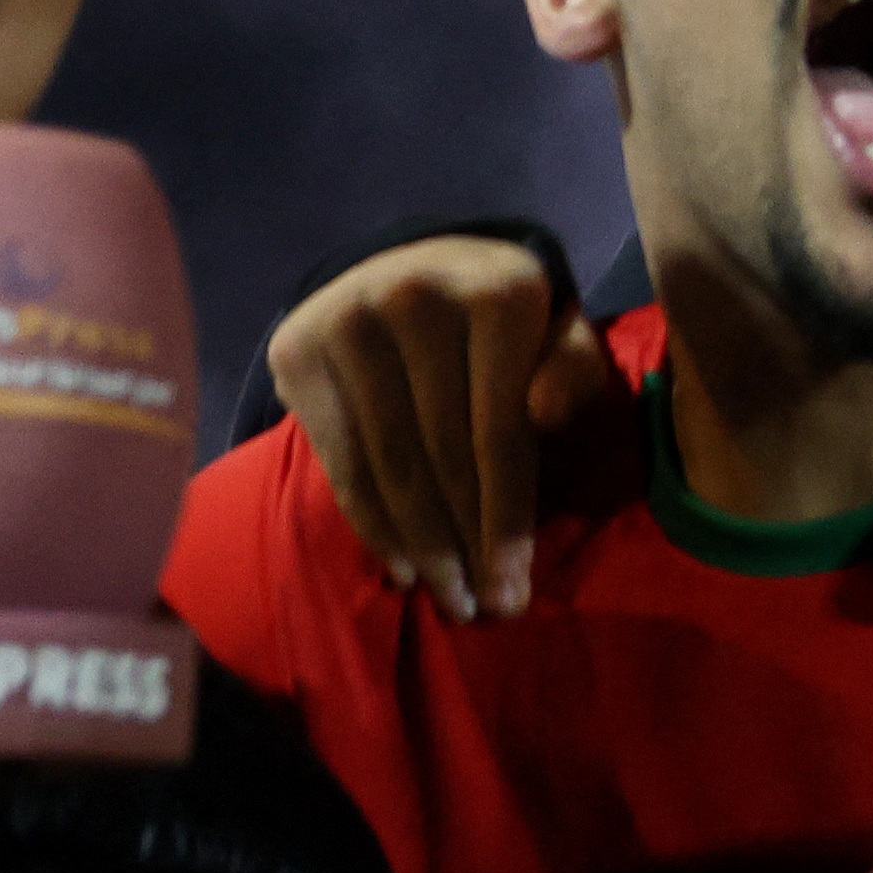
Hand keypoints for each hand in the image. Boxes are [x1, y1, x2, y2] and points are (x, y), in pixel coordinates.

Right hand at [265, 233, 621, 621]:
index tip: (513, 590)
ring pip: (389, 466)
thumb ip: (573, 369)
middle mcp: (417, 297)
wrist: (415, 263)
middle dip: (465, 546)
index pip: (500, 433)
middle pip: (442, 456)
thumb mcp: (560, 334)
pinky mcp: (299, 349)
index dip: (506, 521)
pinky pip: (341, 460)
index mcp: (499, 292)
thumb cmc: (506, 322)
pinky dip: (371, 522)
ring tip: (446, 597)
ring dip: (420, 546)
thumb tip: (546, 415)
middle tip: (479, 609)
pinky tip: (400, 563)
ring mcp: (349, 320)